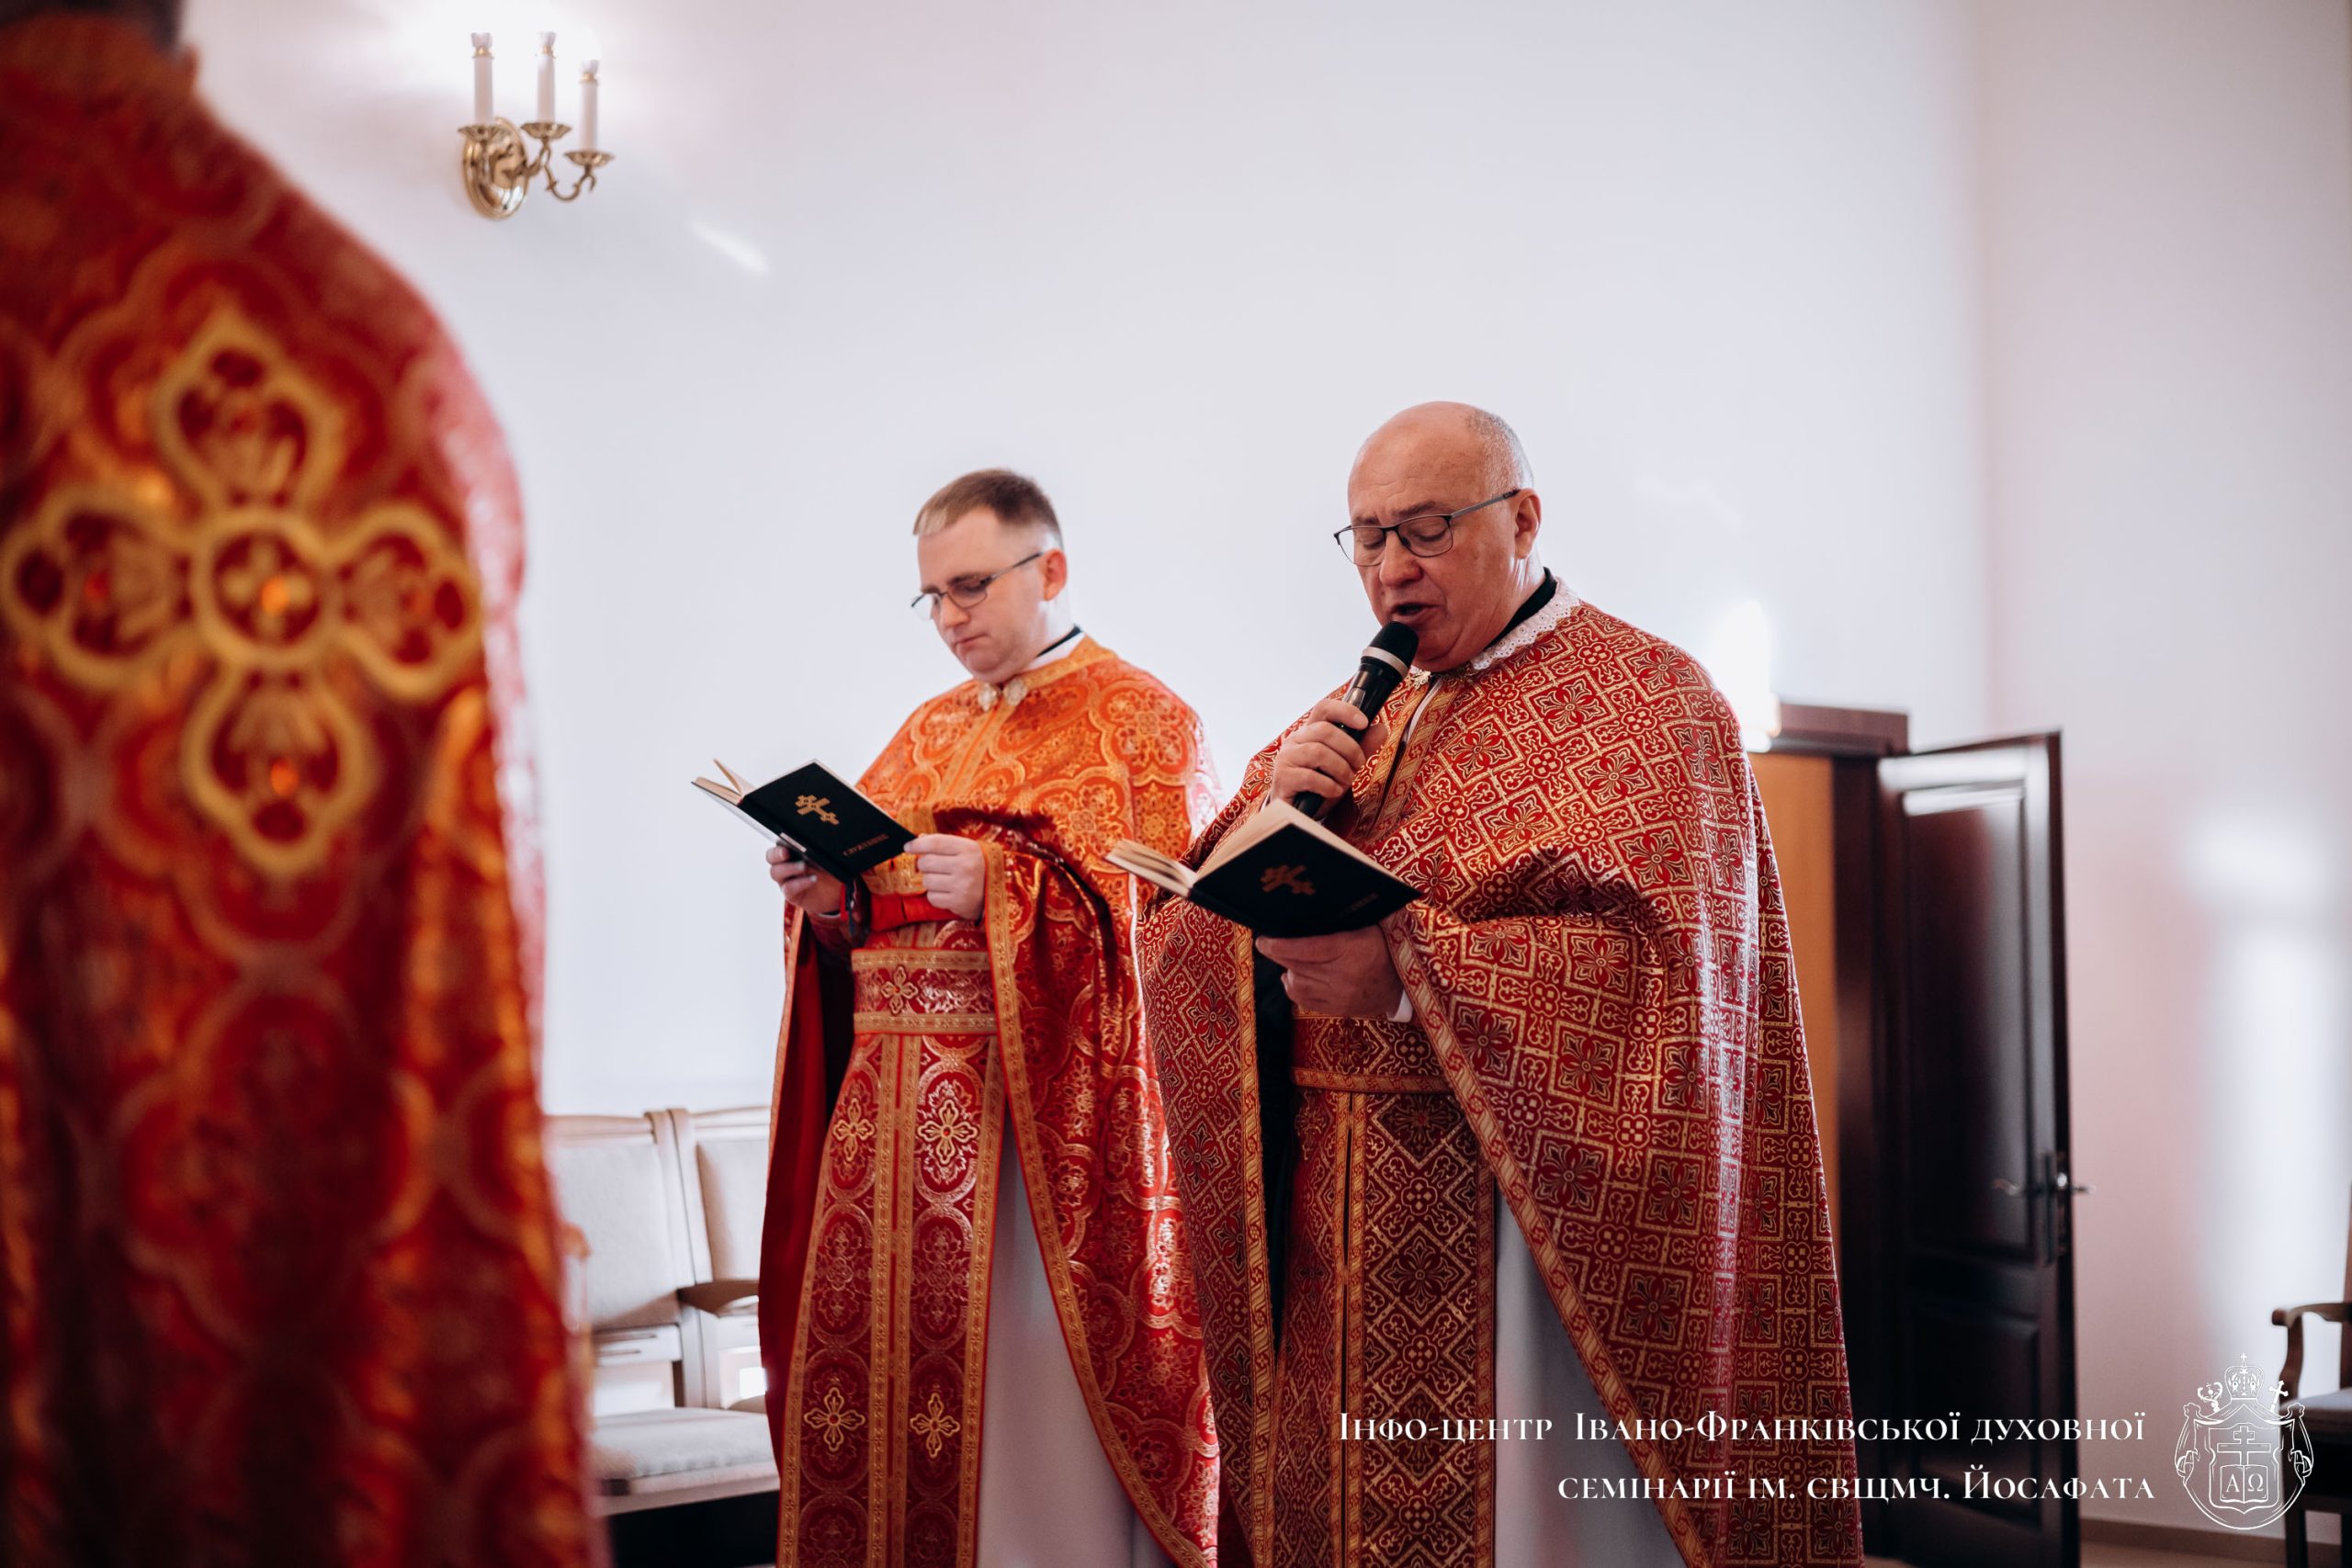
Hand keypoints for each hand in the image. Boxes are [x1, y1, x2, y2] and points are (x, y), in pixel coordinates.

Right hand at [766, 841, 846, 915]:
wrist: (835, 891)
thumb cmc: (828, 868)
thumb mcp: (825, 855)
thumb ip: (818, 846)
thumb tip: (818, 837)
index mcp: (791, 851)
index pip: (778, 844)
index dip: (779, 843)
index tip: (786, 841)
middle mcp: (785, 864)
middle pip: (771, 857)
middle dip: (776, 854)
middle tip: (786, 853)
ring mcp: (786, 880)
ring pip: (775, 872)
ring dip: (789, 868)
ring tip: (803, 866)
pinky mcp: (791, 894)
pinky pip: (788, 889)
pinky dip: (800, 883)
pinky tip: (813, 879)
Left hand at [906, 833, 987, 920]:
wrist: (999, 893)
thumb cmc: (978, 868)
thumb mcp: (967, 850)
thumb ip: (943, 844)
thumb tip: (917, 840)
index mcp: (969, 849)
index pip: (935, 843)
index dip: (918, 844)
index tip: (907, 846)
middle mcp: (966, 866)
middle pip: (926, 862)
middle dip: (923, 865)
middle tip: (932, 867)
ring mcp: (962, 885)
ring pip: (926, 881)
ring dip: (930, 881)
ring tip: (943, 881)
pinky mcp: (958, 902)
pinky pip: (932, 897)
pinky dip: (936, 896)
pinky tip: (948, 893)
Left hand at [1256, 927, 1402, 1018]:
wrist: (1404, 985)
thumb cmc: (1384, 948)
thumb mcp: (1368, 927)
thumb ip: (1340, 923)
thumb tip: (1307, 909)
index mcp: (1350, 950)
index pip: (1304, 949)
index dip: (1279, 945)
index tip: (1263, 941)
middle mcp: (1343, 976)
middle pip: (1297, 966)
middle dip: (1279, 956)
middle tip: (1271, 945)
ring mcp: (1339, 997)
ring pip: (1297, 986)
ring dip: (1288, 973)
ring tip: (1291, 963)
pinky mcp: (1337, 1010)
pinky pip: (1304, 1002)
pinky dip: (1296, 989)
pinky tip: (1298, 978)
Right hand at [1268, 698, 1390, 814]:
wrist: (1298, 811)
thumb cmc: (1321, 784)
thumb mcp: (1345, 764)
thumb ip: (1362, 747)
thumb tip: (1381, 729)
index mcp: (1310, 731)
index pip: (1324, 708)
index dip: (1345, 711)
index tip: (1364, 723)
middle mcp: (1295, 740)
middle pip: (1324, 731)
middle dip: (1350, 748)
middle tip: (1359, 765)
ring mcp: (1286, 758)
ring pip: (1318, 752)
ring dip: (1340, 769)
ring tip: (1346, 780)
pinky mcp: (1283, 778)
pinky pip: (1310, 777)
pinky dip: (1329, 785)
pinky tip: (1334, 791)